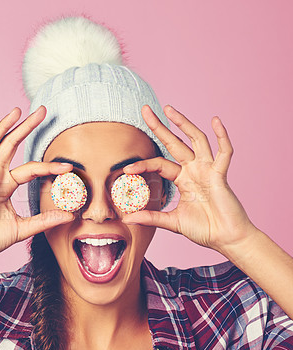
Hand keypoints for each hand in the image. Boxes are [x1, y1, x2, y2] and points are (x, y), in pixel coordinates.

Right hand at [0, 106, 73, 261]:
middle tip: (43, 111)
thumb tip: (70, 216)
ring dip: (3, 127)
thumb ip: (45, 220)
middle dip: (26, 128)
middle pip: (12, 146)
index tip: (68, 167)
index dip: (49, 167)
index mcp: (6, 185)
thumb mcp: (24, 228)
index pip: (31, 169)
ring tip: (17, 110)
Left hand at [122, 105, 256, 253]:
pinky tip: (216, 121)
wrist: (225, 239)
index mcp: (182, 180)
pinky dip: (222, 136)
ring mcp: (207, 170)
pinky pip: (224, 152)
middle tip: (145, 110)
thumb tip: (127, 219)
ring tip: (169, 108)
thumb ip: (151, 217)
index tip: (126, 169)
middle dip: (160, 126)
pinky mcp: (221, 175)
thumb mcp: (172, 222)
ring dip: (183, 123)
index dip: (143, 164)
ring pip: (196, 140)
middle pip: (174, 143)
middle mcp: (193, 170)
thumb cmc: (204, 229)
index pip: (159, 164)